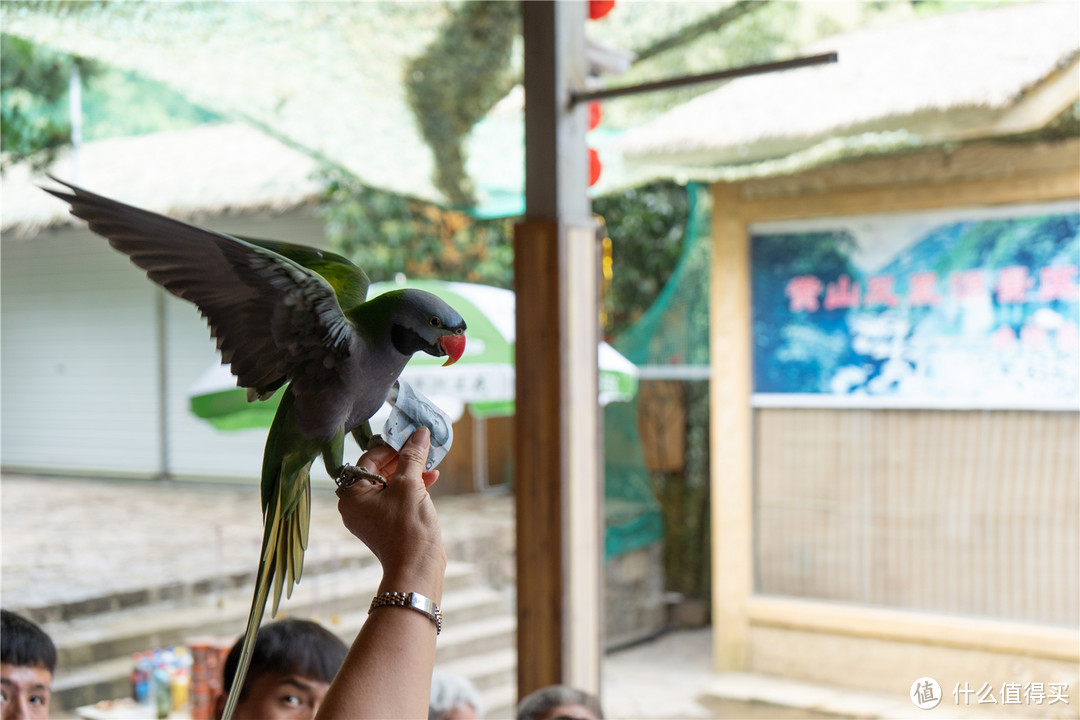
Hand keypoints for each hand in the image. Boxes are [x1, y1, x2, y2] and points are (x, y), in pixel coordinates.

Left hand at [336, 427, 445, 599]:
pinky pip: (397, 497)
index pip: (368, 459)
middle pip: (378, 470)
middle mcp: (357, 505)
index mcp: (352, 495)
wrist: (417, 568)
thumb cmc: (408, 527)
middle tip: (421, 444)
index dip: (391, 445)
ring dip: (411, 470)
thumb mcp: (410, 485)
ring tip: (430, 459)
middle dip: (403, 458)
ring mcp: (372, 516)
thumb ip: (412, 456)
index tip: (410, 436)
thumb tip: (419, 432)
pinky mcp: (387, 524)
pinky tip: (431, 477)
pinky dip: (412, 487)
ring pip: (390, 484)